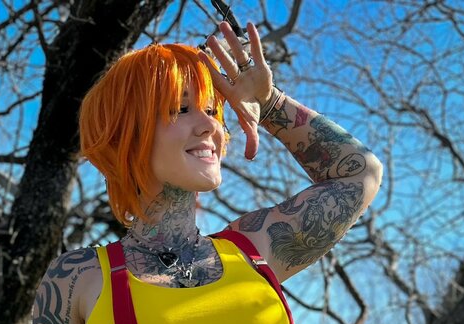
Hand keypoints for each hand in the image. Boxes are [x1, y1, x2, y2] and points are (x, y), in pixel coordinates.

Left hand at [201, 20, 273, 160]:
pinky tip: (248, 25)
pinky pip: (256, 50)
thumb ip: (251, 140)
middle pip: (227, 64)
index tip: (199, 57)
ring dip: (232, 40)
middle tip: (210, 38)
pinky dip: (253, 38)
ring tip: (222, 25)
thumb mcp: (252, 128)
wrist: (264, 106)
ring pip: (238, 53)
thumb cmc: (253, 115)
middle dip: (219, 52)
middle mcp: (237, 80)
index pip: (219, 80)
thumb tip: (249, 157)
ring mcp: (247, 71)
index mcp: (232, 93)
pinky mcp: (260, 65)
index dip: (210, 69)